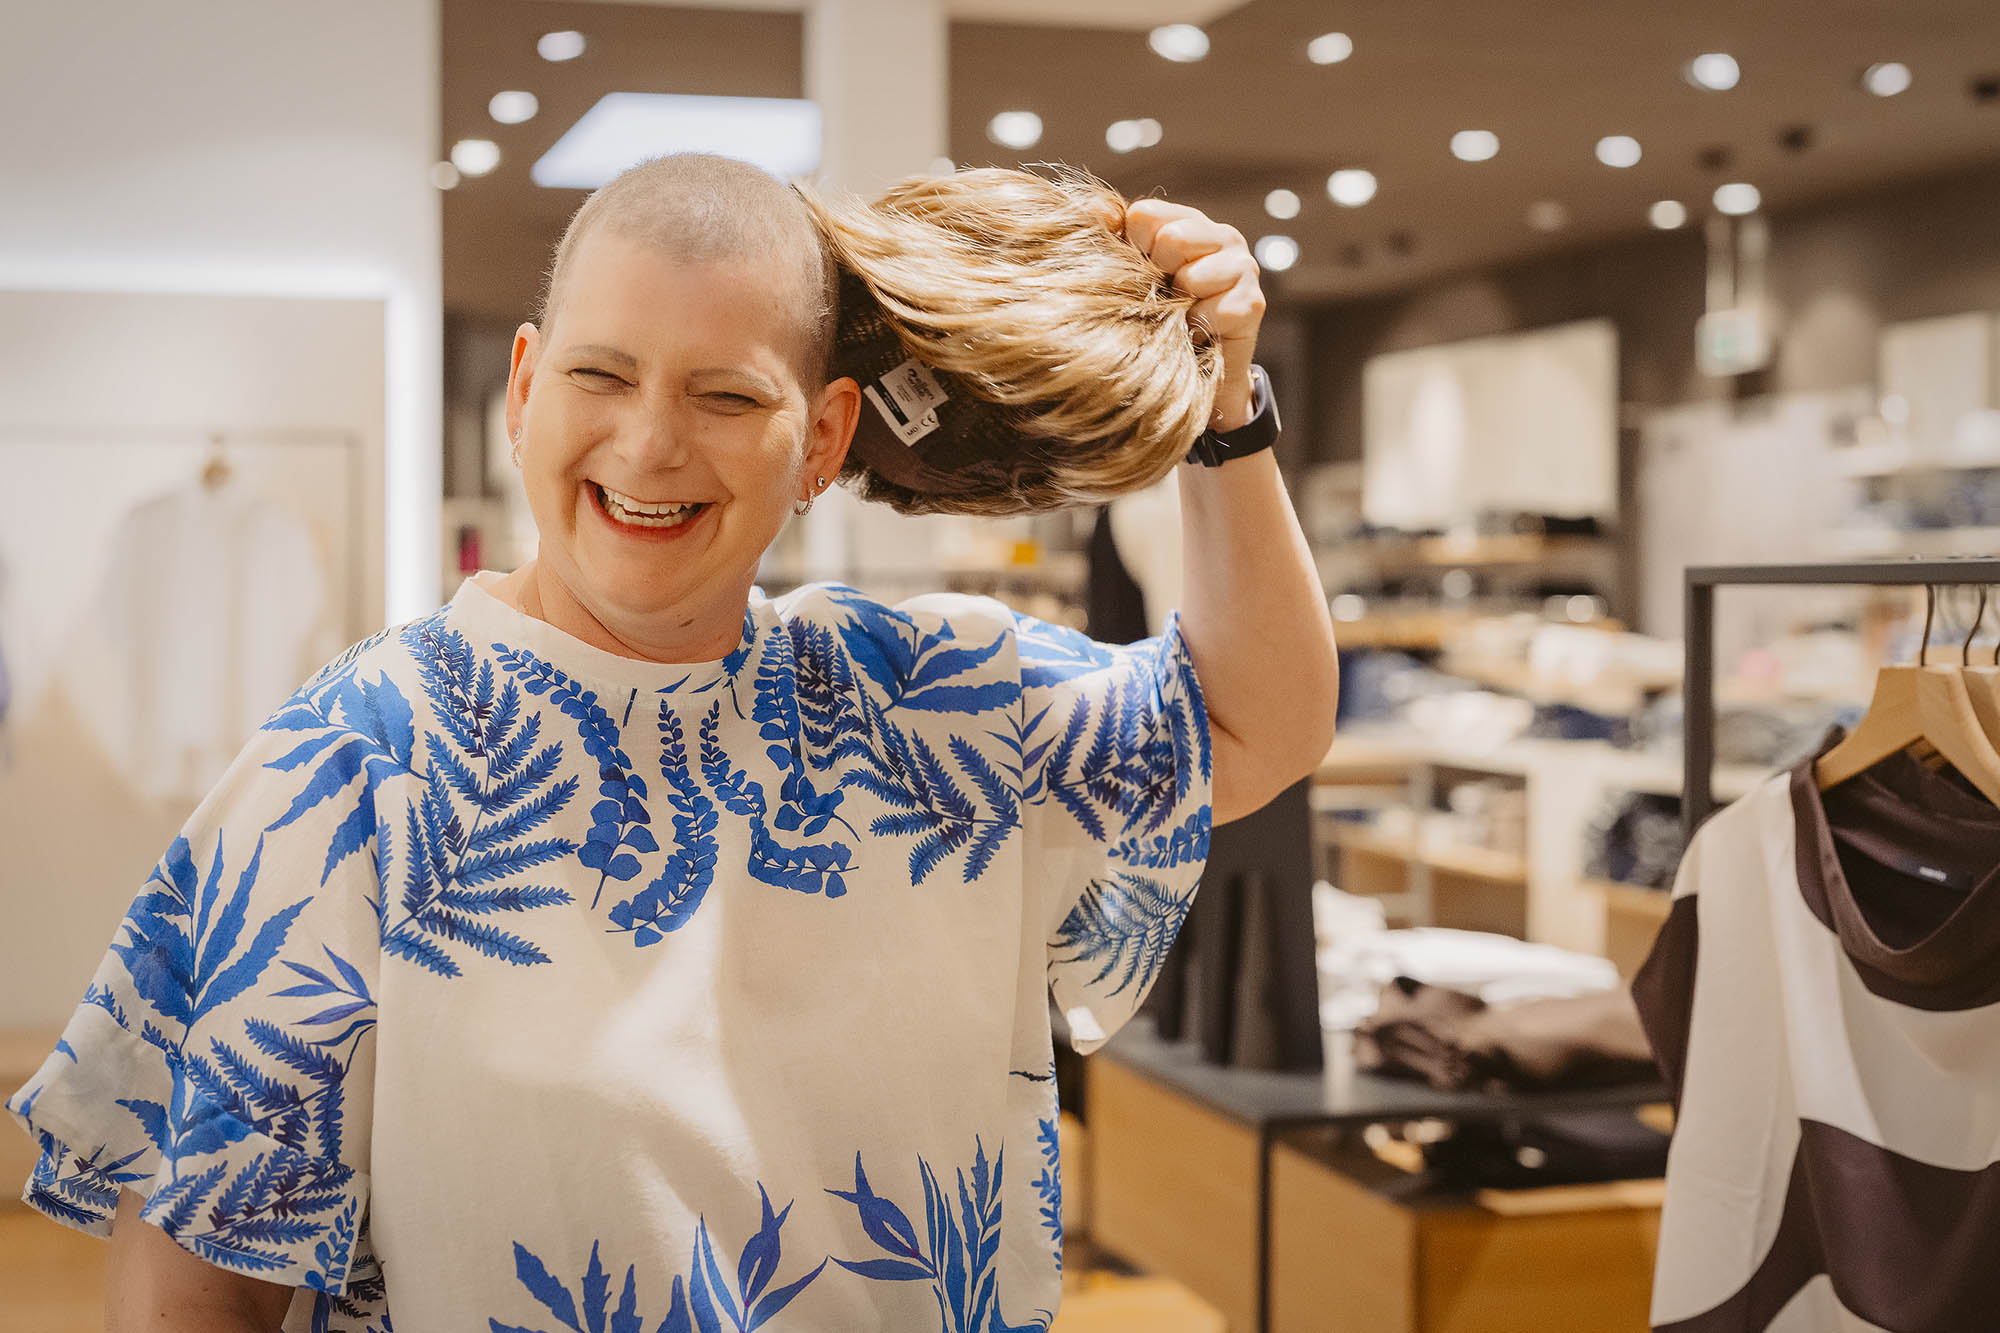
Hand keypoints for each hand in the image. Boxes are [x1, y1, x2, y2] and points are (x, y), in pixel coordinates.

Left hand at [1121, 199, 1266, 430]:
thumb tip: (1096, 209)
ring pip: (1192, 277)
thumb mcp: (1130, 274)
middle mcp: (1222, 236)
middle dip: (1159, 275)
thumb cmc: (1157, 318)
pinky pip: (1210, 312)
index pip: (1145, 215)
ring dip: (1179, 306)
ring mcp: (1243, 267)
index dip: (1133, 249)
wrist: (1191, 374)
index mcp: (1188, 222)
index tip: (1142, 273)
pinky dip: (1198, 330)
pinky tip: (1201, 334)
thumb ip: (1112, 237)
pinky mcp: (1252, 304)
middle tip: (1167, 296)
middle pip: (1172, 239)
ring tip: (1184, 316)